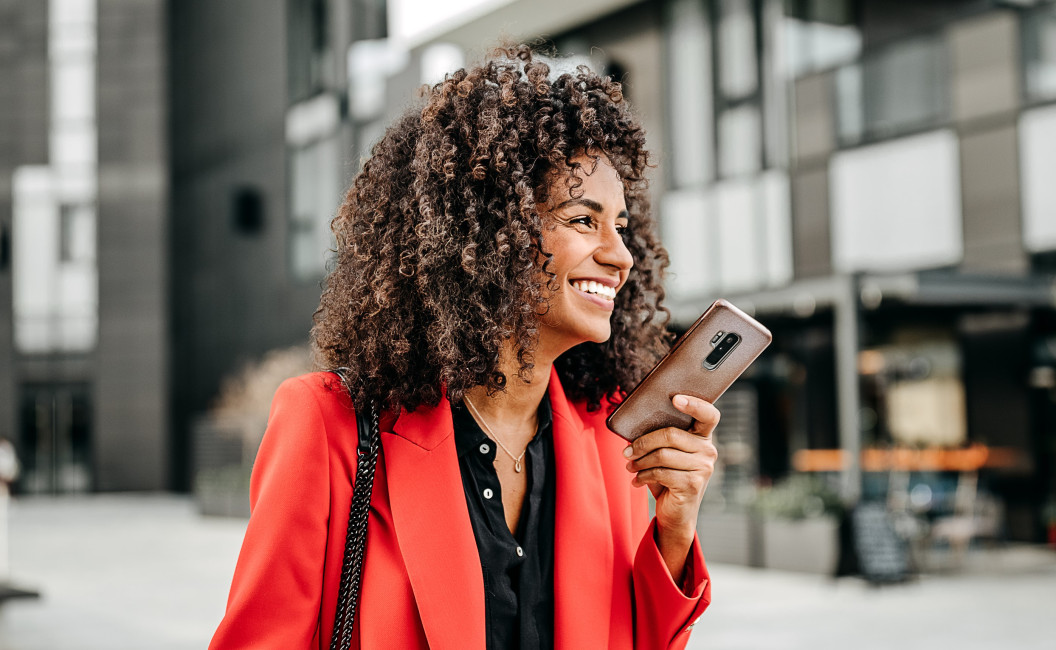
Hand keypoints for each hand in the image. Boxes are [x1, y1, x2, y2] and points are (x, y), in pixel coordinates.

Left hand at [623, 394, 718, 579]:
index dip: (694, 404)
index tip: (675, 399)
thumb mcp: (666, 456)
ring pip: (662, 455)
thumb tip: (632, 430)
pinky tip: (636, 480)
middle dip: (643, 442)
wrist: (676, 514)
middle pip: (671, 434)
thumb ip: (660, 440)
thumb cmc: (668, 479)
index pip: (709, 415)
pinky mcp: (692, 484)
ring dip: (639, 461)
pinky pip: (661, 472)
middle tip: (627, 451)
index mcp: (703, 438)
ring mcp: (703, 468)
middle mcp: (708, 450)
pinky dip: (643, 475)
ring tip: (630, 466)